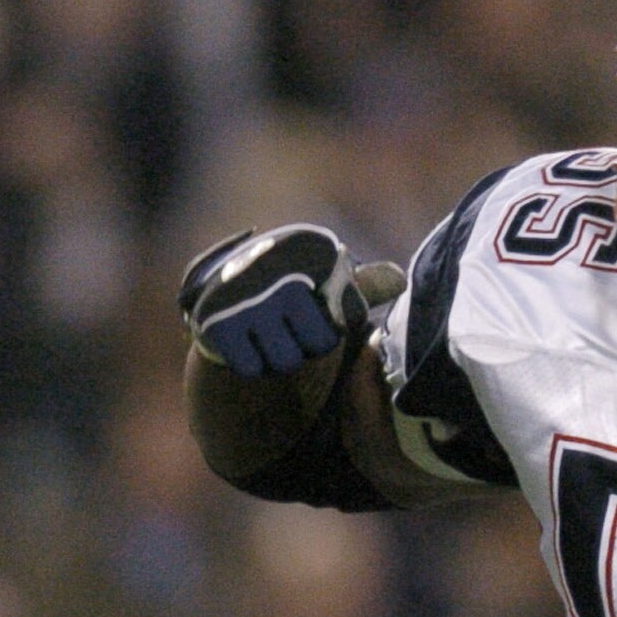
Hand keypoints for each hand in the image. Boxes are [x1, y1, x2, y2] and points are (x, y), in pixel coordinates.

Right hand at [180, 225, 397, 377]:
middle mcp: (279, 267)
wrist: (222, 288)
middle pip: (320, 343)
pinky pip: (251, 368)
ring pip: (287, 361)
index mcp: (313, 248)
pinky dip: (252, 364)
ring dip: (282, 357)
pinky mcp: (216, 321)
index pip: (351, 316)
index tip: (315, 303)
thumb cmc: (292, 284)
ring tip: (271, 333)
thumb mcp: (329, 277)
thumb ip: (367, 284)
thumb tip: (400, 282)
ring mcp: (246, 295)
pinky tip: (247, 341)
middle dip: (310, 344)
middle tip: (291, 324)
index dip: (336, 322)